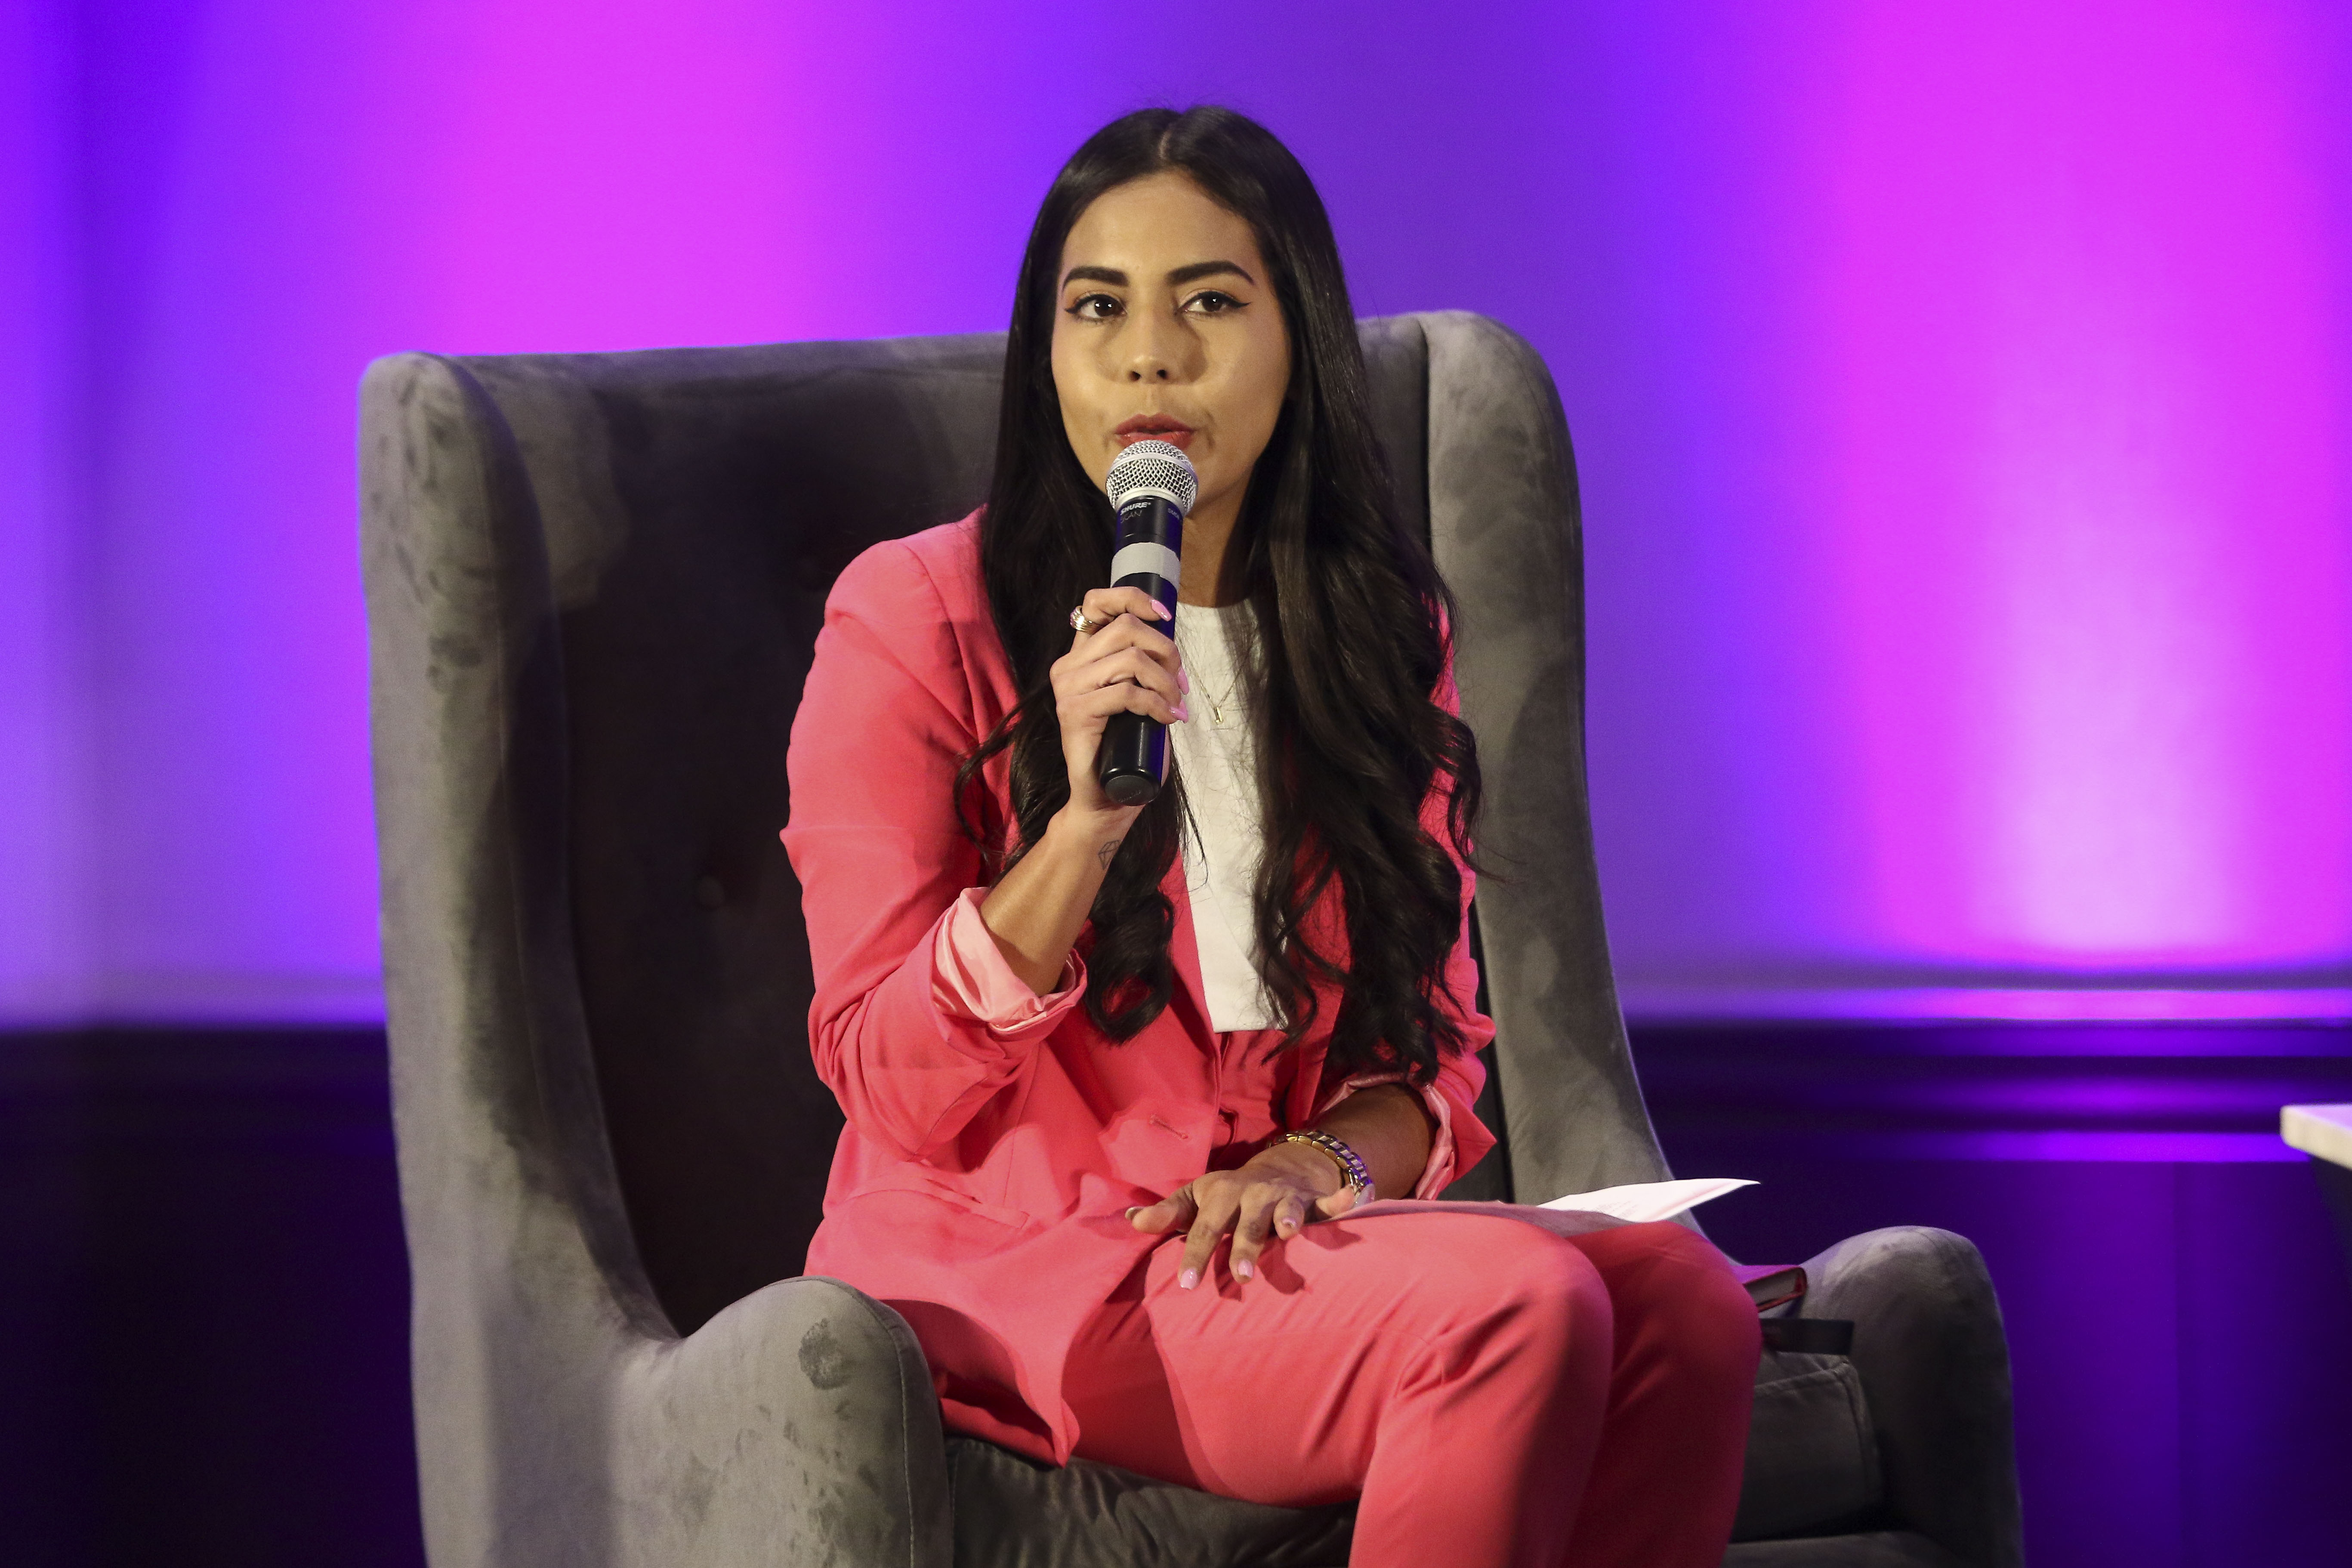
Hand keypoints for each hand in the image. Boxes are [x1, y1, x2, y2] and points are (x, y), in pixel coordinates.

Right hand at [1052, 587, 1187, 821]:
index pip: (1095, 603)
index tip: (1163, 615)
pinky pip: (1128, 693)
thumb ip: (1140, 668)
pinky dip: (1158, 704)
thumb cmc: (1126, 747)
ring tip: (1176, 704)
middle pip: (1125, 627)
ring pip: (1130, 658)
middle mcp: (1068, 666)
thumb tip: (1172, 650)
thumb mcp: (1136, 696)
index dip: (1132, 597)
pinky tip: (1169, 718)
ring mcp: (1069, 689)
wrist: (1105, 797)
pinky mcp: (1075, 713)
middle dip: (1165, 650)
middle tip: (1180, 682)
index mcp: (1081, 655)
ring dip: (1165, 680)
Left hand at [1129, 1141, 1363, 1288]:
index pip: (1204, 1229)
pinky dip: (1339, 1200)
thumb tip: (1131, 1221)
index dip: (1195, 1255)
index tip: (1187, 1285)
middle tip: (1242, 1275)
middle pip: (1247, 1224)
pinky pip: (1327, 1202)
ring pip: (1286, 1211)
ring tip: (1289, 1233)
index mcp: (1222, 1196)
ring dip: (1288, 1219)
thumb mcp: (1195, 1198)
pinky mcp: (1311, 1202)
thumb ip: (1167, 1213)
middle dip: (1245, 1246)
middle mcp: (1253, 1195)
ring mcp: (1283, 1198)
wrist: (1275, 1168)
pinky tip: (1351, 1198)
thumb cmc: (1227, 1194)